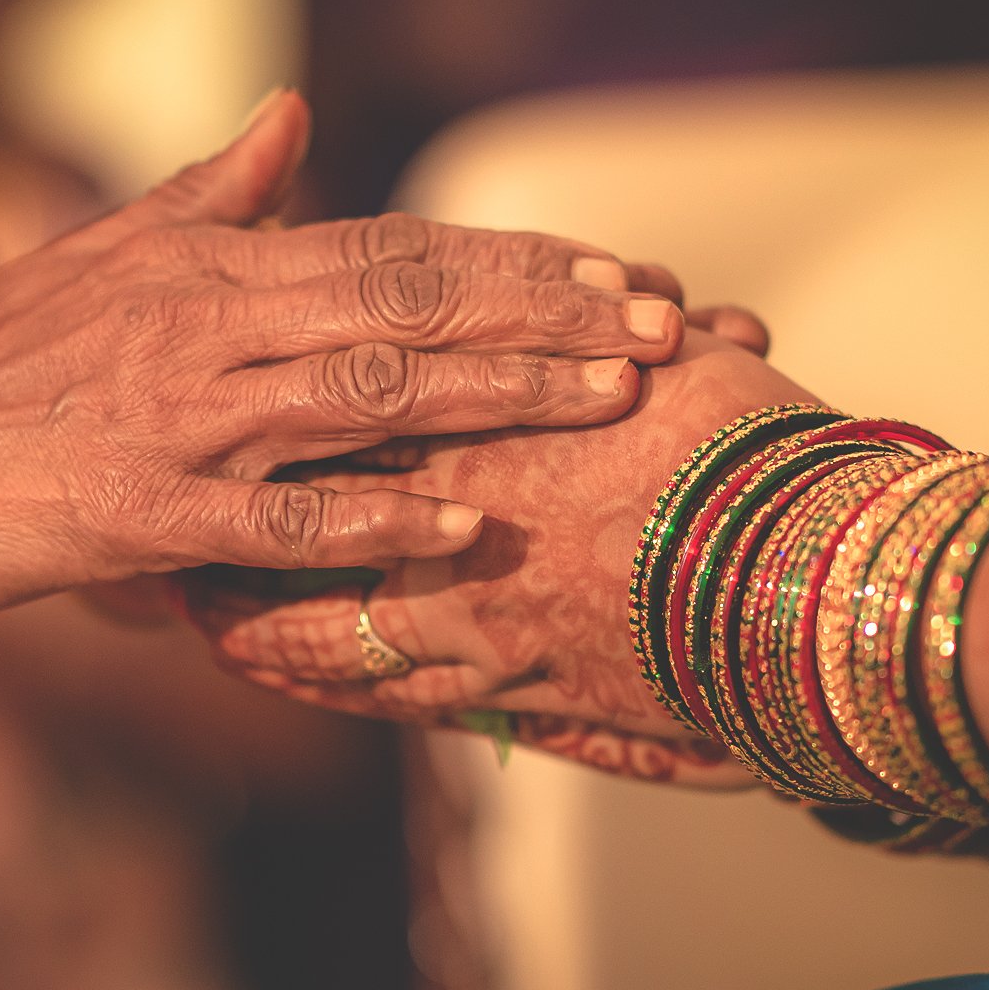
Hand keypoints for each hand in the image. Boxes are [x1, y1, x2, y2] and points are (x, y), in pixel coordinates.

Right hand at [0, 92, 686, 617]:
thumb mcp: (107, 248)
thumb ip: (213, 186)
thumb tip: (291, 107)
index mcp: (213, 264)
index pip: (397, 247)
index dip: (515, 259)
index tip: (620, 271)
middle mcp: (213, 328)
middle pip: (409, 306)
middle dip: (545, 316)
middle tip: (662, 327)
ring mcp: (184, 421)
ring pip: (368, 393)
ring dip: (496, 395)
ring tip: (608, 402)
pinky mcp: (147, 515)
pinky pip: (280, 515)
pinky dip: (373, 515)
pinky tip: (462, 519)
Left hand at [186, 333, 810, 783]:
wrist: (814, 569)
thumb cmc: (756, 455)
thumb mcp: (682, 364)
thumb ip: (619, 334)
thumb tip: (634, 299)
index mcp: (493, 416)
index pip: (354, 400)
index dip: (280, 399)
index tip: (217, 400)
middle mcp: (469, 506)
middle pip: (316, 509)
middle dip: (242, 516)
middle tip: (174, 511)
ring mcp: (484, 604)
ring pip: (335, 613)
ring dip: (263, 616)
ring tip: (194, 615)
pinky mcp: (515, 681)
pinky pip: (395, 690)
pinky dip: (331, 684)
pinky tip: (288, 685)